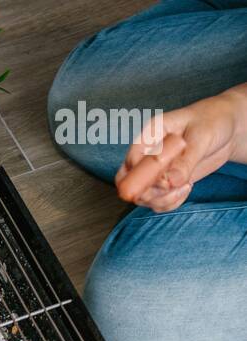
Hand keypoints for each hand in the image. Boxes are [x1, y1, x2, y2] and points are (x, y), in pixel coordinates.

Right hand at [116, 90, 245, 210]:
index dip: (143, 176)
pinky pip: (157, 202)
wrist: (228, 128)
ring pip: (142, 196)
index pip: (132, 161)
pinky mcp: (165, 182)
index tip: (167, 179)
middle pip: (127, 182)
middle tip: (171, 189)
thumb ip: (186, 160)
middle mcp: (148, 153)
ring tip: (185, 186)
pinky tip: (187, 188)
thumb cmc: (214, 121)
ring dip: (162, 199)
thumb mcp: (202, 136)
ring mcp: (155, 170)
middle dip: (146, 193)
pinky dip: (170, 203)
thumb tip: (171, 182)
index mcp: (151, 133)